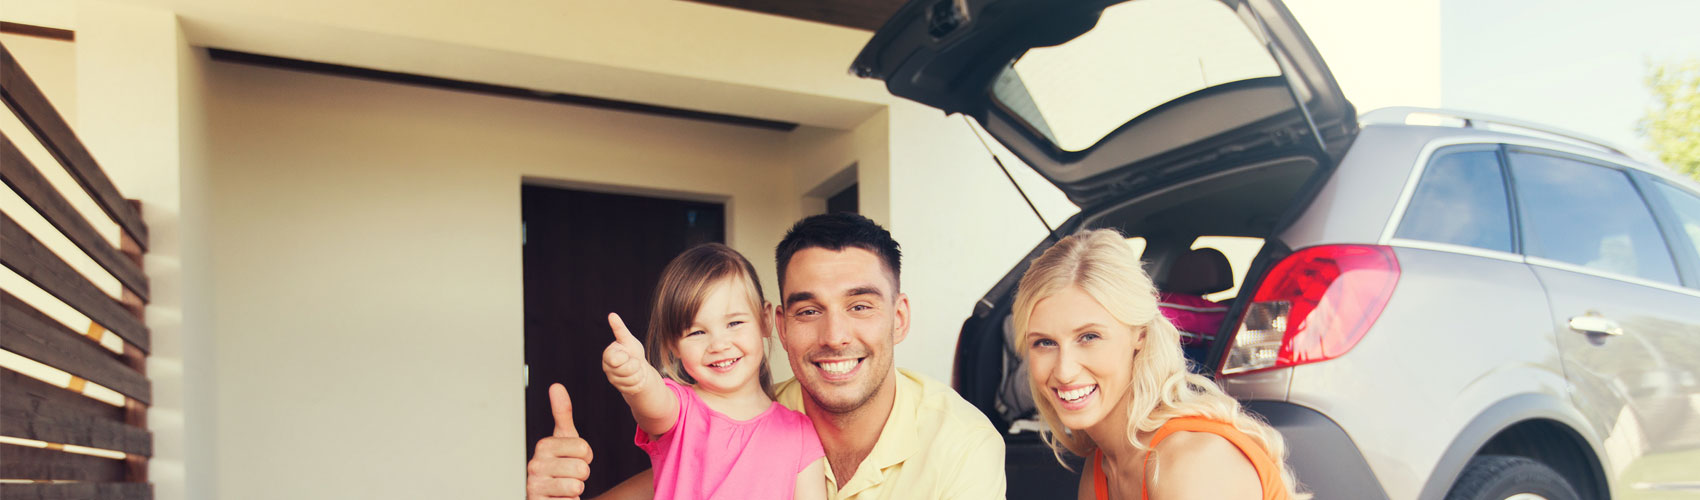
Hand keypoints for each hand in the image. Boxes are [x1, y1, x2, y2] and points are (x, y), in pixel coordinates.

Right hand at [527, 384, 592, 498]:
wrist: (548, 496)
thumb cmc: (559, 466)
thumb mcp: (564, 439)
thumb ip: (562, 413)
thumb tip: (556, 386)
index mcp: (543, 446)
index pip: (584, 449)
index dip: (585, 457)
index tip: (573, 458)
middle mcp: (535, 465)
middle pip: (582, 469)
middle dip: (581, 475)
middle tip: (569, 475)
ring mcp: (535, 486)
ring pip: (577, 486)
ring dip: (576, 490)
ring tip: (564, 487)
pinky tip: (559, 498)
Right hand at [601, 313, 651, 394]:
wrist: (639, 367)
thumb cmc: (632, 351)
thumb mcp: (628, 339)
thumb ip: (619, 329)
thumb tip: (612, 315)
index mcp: (607, 355)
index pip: (617, 360)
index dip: (627, 357)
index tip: (627, 353)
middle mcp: (607, 369)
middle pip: (627, 370)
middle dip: (635, 365)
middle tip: (633, 361)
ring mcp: (614, 380)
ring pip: (632, 379)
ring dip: (638, 373)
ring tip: (635, 369)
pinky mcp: (622, 389)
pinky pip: (635, 387)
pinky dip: (639, 382)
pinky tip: (636, 378)